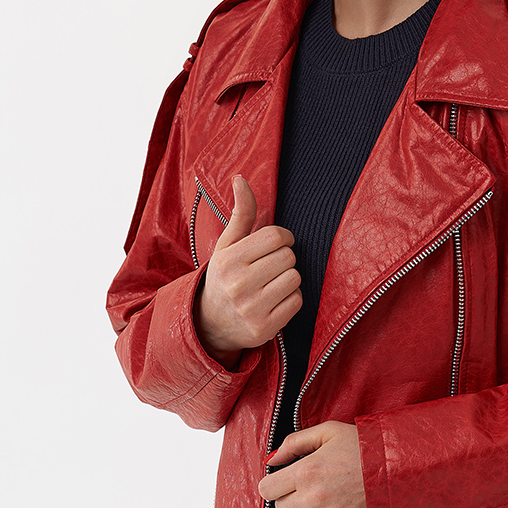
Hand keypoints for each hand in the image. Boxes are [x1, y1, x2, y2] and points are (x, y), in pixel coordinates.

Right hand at [193, 173, 302, 358]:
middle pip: (289, 257)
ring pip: (295, 278)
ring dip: (288, 279)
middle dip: (284, 259)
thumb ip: (240, 213)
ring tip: (271, 285)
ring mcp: (252, 309)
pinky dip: (290, 300)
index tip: (275, 245)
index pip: (277, 236)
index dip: (283, 238)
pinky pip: (297, 302)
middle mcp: (239, 285)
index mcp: (229, 260)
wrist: (210, 324)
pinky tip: (274, 301)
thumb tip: (241, 178)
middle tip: (269, 268)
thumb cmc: (225, 276)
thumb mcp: (227, 244)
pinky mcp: (265, 328)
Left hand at [257, 421, 368, 507]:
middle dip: (291, 497)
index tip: (286, 481)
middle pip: (280, 507)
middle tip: (311, 488)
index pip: (266, 489)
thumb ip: (295, 442)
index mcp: (306, 471)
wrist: (398, 468)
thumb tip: (270, 460)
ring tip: (321, 503)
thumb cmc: (363, 447)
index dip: (274, 484)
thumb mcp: (328, 432)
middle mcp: (312, 497)